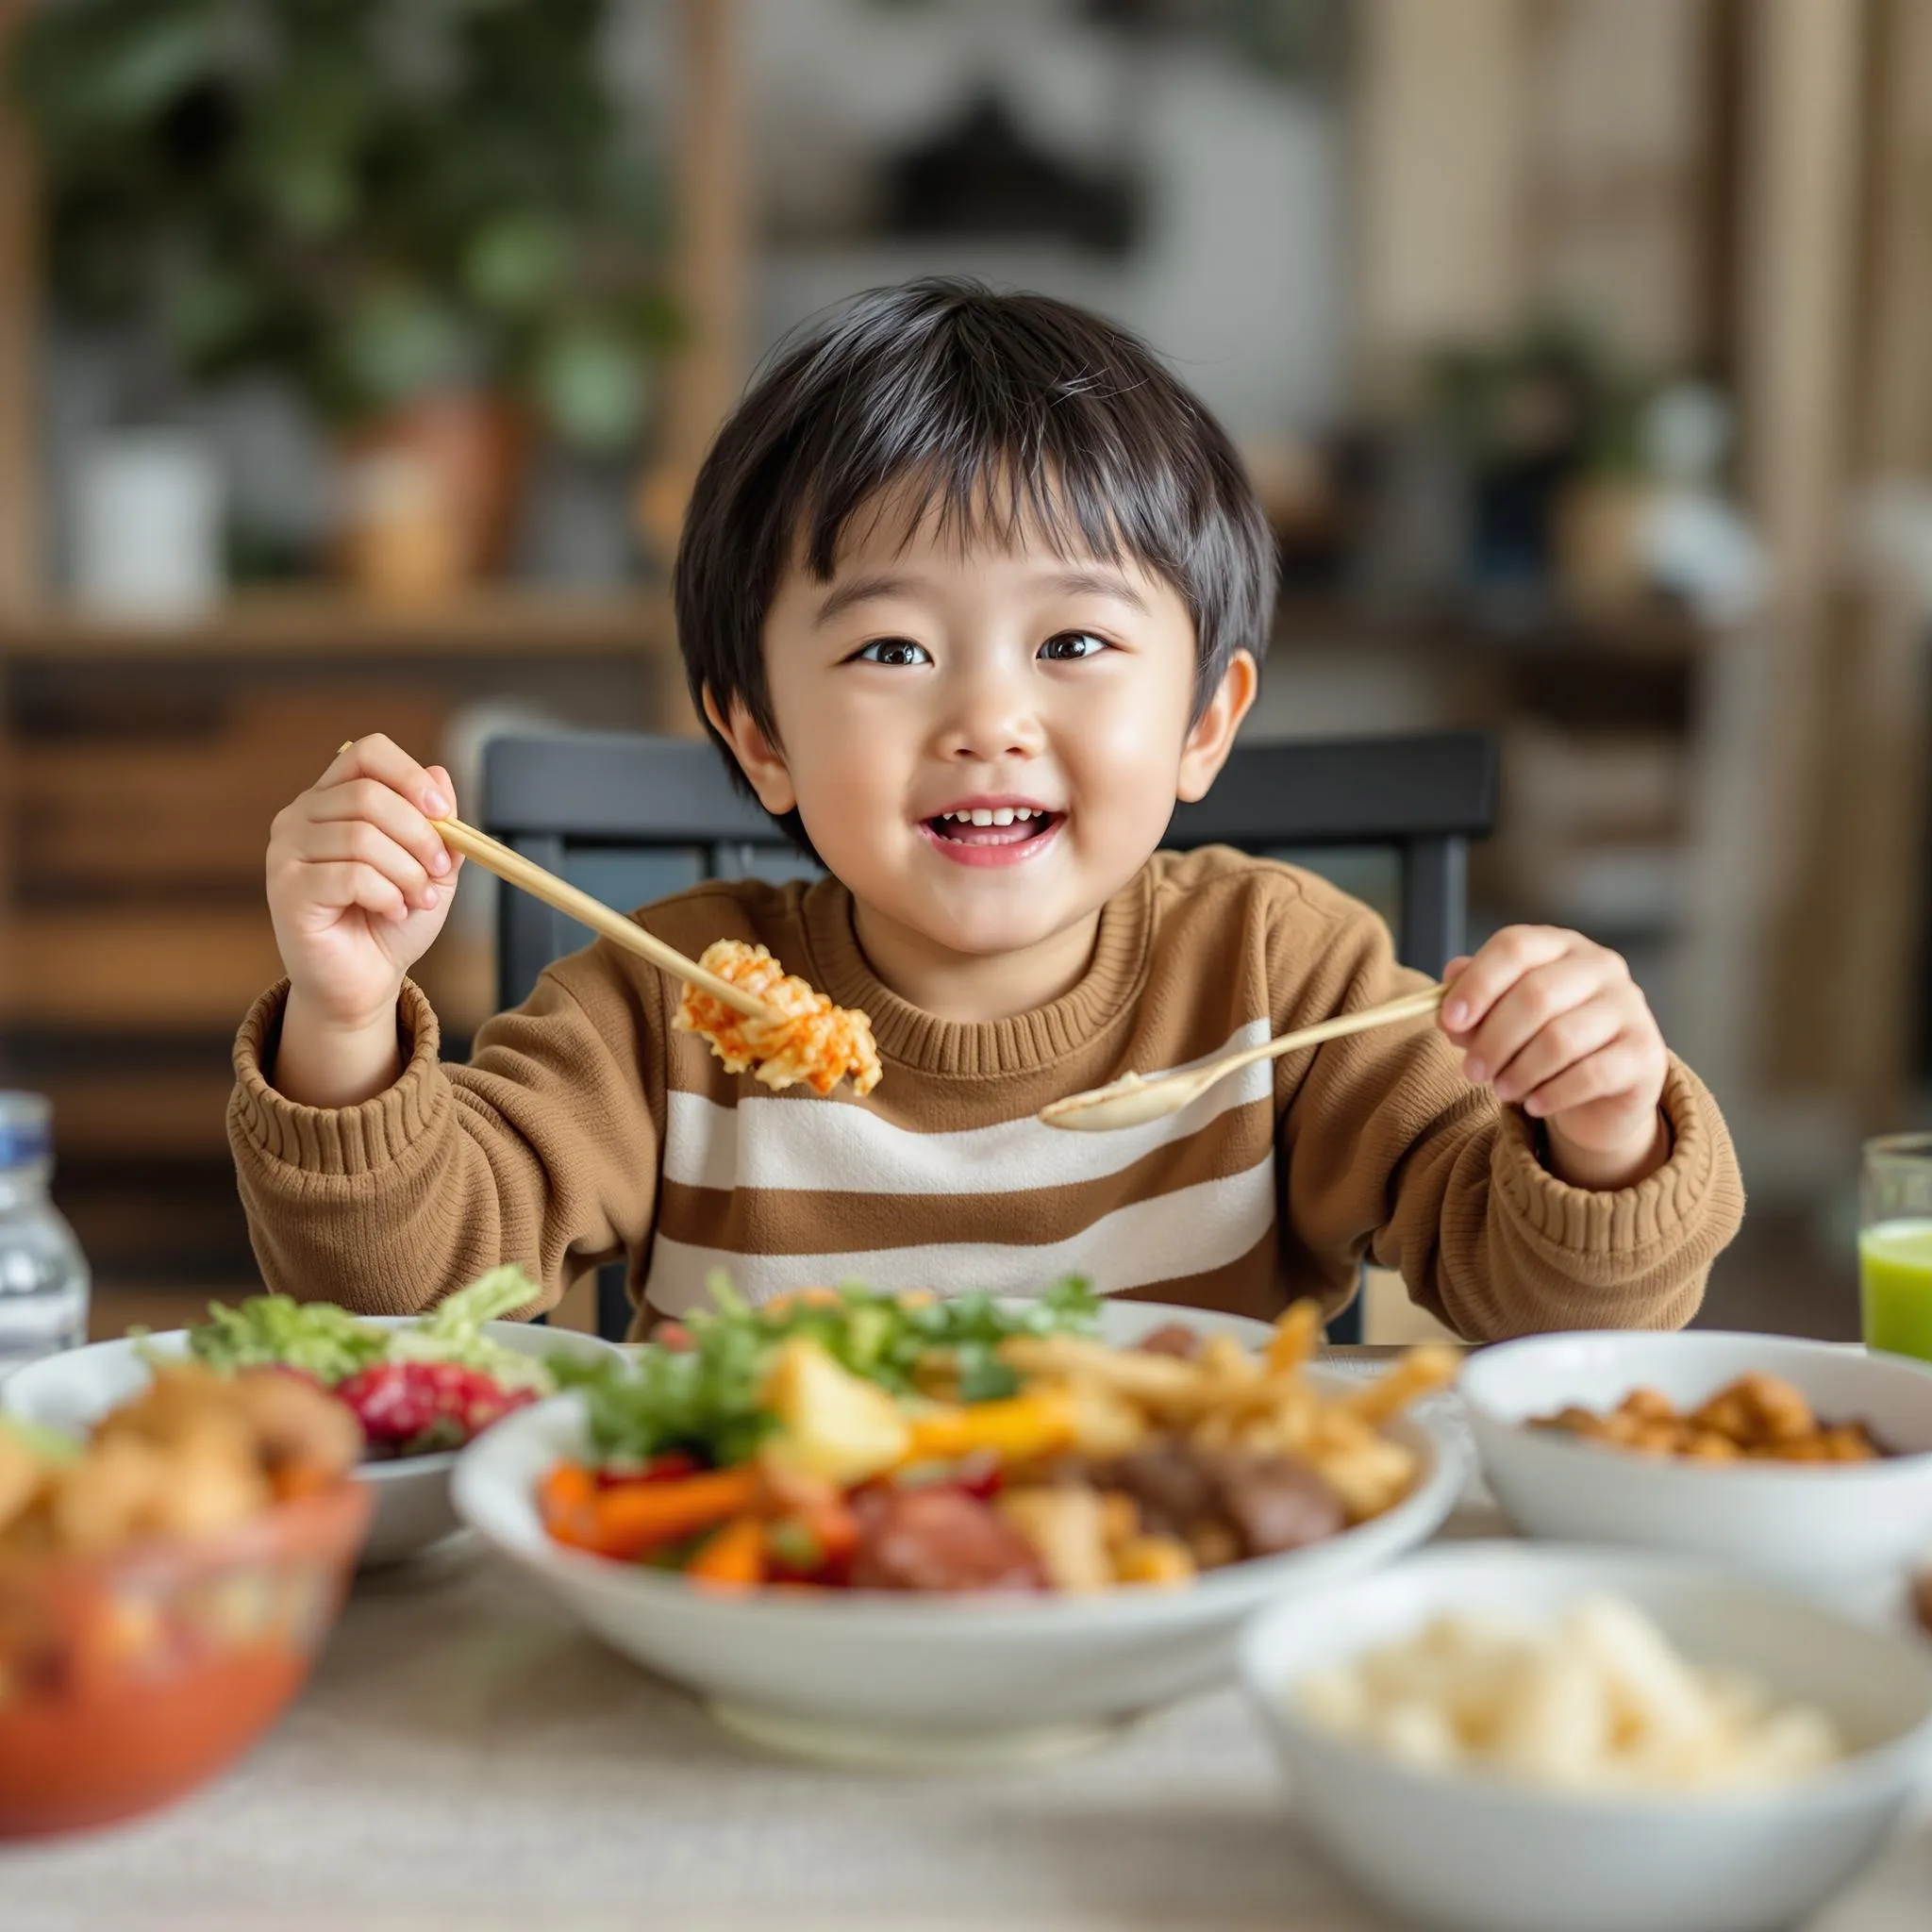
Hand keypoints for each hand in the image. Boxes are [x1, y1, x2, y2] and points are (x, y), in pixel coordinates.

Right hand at [266, 735, 463, 1035]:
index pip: (366, 753)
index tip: (444, 811)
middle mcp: (301, 815)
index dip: (411, 775)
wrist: (365, 979)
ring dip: (407, 872)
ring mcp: (286, 850)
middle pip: (369, 795)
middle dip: (420, 835)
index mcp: (334, 798)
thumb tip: (441, 772)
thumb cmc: (393, 918)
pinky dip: (386, 895)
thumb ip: (438, 823)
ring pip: (361, 837)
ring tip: (417, 899)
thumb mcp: (431, 867)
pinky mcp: (285, 888)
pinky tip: (392, 912)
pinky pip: (349, 875)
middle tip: (440, 870)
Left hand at [1440, 926, 1669, 1191]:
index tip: (1448, 1020)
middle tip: (1471, 1071)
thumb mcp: (1499, 1021)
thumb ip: (1471, 1010)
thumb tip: (1446, 1008)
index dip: (1477, 984)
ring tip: (1500, 1090)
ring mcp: (1630, 1007)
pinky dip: (1552, 1093)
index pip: (1515, 947)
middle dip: (1493, 1039)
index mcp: (1560, 945)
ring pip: (1560, 1039)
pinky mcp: (1645, 1053)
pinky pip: (1590, 1075)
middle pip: (1535, 995)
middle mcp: (1601, 966)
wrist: (1601, 1091)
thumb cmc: (1539, 1042)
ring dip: (1519, 1071)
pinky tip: (1534, 1105)